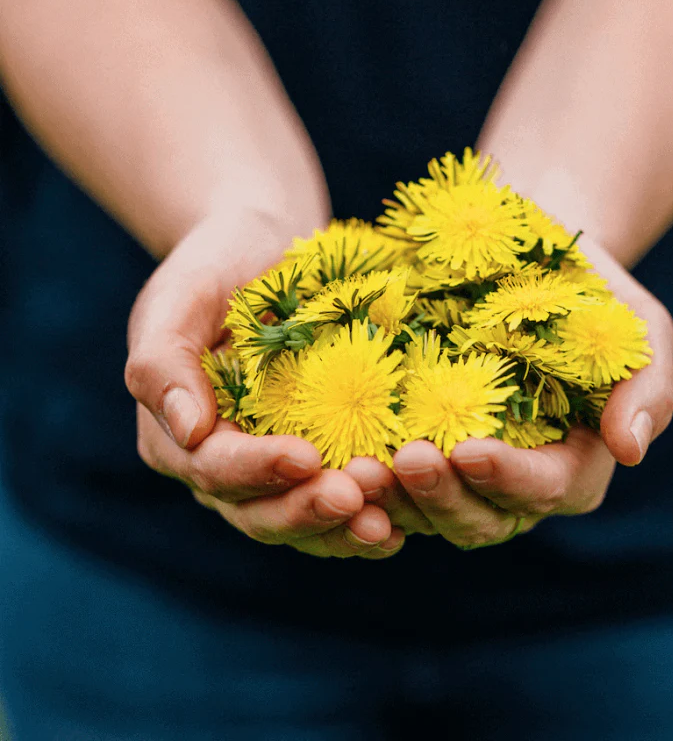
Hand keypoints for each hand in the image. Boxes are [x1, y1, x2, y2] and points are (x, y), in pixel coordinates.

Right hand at [125, 207, 404, 559]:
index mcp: (180, 437)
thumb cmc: (215, 269)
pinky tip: (399, 521)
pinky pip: (333, 503)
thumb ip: (164, 362)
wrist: (264, 252)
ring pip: (299, 521)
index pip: (214, 468)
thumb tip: (189, 430)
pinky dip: (362, 517)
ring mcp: (270, 471)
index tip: (307, 457)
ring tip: (384, 526)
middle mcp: (222, 467)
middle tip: (355, 498)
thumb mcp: (179, 299)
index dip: (258, 469)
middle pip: (258, 512)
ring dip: (341, 529)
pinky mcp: (315, 460)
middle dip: (306, 510)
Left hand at [385, 238, 672, 548]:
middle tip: (404, 459)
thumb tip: (631, 451)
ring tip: (358, 468)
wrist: (528, 265)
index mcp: (572, 467)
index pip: (544, 490)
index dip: (508, 480)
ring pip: (426, 512)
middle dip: (441, 496)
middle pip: (479, 518)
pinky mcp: (420, 448)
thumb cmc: (591, 298)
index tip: (469, 450)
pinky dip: (367, 482)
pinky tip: (336, 459)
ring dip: (393, 499)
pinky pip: (391, 482)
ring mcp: (461, 473)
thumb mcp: (638, 331)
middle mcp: (513, 485)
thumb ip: (647, 390)